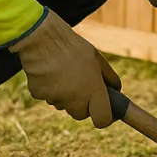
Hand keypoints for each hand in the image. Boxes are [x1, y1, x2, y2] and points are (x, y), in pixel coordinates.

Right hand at [9, 10, 120, 126]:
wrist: (42, 37)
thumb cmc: (72, 46)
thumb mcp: (96, 58)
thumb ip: (109, 77)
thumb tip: (116, 90)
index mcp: (93, 90)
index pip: (102, 119)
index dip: (104, 117)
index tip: (104, 110)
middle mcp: (75, 99)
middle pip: (81, 114)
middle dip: (82, 104)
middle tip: (80, 84)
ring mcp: (56, 98)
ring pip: (63, 105)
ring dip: (65, 96)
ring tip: (63, 72)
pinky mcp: (39, 95)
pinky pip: (48, 97)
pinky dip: (49, 88)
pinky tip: (49, 71)